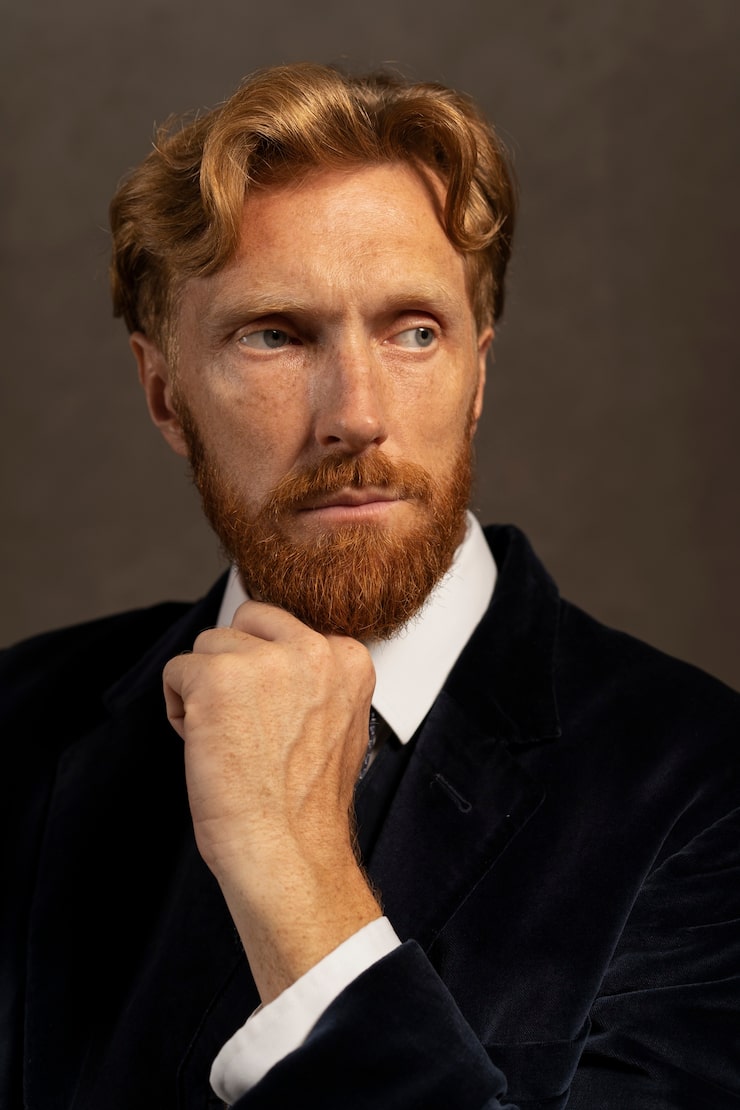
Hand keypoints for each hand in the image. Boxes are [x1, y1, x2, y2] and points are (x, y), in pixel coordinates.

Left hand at [163, 599, 381, 1001]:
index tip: (274, 718)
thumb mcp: (336, 726)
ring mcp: (264, 660)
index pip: (284, 627)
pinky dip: (178, 708)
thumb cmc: (305, 808)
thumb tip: (273, 660)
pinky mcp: (216, 677)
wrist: (288, 853)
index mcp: (348, 659)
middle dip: (234, 667)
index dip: (267, 672)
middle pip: (246, 624)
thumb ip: (314, 683)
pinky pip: (176, 670)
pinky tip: (204, 745)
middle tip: (244, 725)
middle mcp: (313, 649)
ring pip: (208, 647)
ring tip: (227, 741)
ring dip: (205, 690)